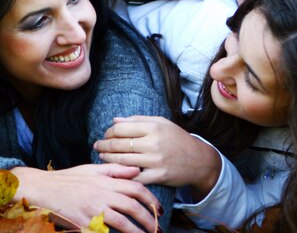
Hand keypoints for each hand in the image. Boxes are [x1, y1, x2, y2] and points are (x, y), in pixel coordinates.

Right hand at [11, 164, 160, 232]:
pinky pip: (104, 232)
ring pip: (122, 223)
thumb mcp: (91, 170)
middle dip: (149, 219)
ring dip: (138, 232)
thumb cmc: (67, 180)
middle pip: (133, 207)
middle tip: (158, 229)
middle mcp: (102, 195)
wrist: (42, 190)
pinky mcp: (84, 224)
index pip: (136, 188)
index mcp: (105, 181)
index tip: (160, 210)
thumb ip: (115, 170)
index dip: (151, 199)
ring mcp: (93, 210)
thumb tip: (136, 170)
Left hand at [94, 116, 220, 199]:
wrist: (199, 160)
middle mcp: (153, 143)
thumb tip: (114, 120)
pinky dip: (121, 174)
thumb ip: (137, 120)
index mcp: (153, 127)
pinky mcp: (158, 177)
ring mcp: (155, 161)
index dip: (109, 132)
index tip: (106, 134)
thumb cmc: (177, 139)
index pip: (121, 128)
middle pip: (119, 144)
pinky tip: (113, 171)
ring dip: (108, 159)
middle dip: (104, 145)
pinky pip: (134, 177)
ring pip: (122, 160)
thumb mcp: (161, 123)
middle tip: (97, 146)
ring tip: (102, 156)